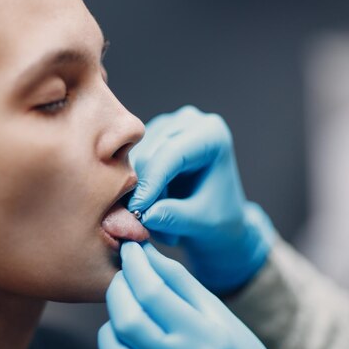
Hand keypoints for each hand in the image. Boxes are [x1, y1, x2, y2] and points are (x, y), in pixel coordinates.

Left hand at [96, 242, 295, 348]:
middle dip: (117, 291)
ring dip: (111, 327)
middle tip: (123, 277)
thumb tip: (142, 250)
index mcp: (203, 336)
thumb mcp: (212, 307)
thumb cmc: (234, 345)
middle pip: (128, 323)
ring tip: (126, 314)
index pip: (153, 293)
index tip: (129, 248)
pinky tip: (125, 347)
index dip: (134, 265)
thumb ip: (175, 278)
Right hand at [128, 105, 274, 293]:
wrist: (218, 215)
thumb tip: (146, 215)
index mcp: (211, 134)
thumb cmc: (219, 218)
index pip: (172, 152)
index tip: (136, 211)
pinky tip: (147, 209)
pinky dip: (132, 190)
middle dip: (142, 191)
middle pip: (150, 154)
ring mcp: (166, 126)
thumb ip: (176, 217)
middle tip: (144, 226)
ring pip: (135, 160)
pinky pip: (129, 164)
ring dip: (137, 194)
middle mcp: (188, 122)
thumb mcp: (203, 223)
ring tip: (155, 222)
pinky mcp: (149, 138)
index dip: (151, 181)